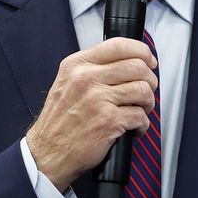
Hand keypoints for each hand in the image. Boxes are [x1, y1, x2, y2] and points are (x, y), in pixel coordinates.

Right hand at [24, 38, 157, 192]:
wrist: (47, 153)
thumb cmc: (60, 122)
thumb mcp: (67, 83)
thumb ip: (93, 69)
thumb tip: (128, 61)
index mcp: (77, 65)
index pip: (119, 45)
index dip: (142, 52)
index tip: (149, 61)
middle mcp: (86, 78)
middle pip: (137, 66)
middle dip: (150, 80)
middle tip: (146, 91)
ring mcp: (98, 99)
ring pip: (143, 90)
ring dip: (148, 103)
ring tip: (140, 110)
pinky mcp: (108, 121)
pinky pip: (140, 116)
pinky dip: (142, 124)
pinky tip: (134, 128)